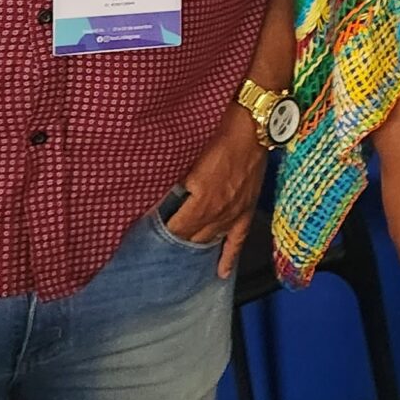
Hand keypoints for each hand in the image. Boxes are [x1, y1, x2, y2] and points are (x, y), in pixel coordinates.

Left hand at [168, 111, 266, 280]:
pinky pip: (238, 241)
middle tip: (159, 250)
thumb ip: (176, 183)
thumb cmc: (219, 136)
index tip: (146, 239)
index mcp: (202, 201)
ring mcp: (234, 214)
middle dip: (175, 245)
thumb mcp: (190, 158)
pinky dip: (228, 258)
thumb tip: (160, 200)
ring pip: (210, 240)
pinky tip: (220, 272)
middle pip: (191, 238)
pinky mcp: (246, 210)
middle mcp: (218, 213)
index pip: (176, 229)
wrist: (253, 127)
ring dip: (196, 249)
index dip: (161, 235)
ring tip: (181, 259)